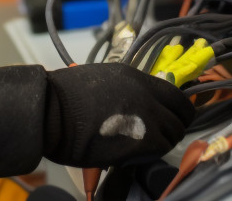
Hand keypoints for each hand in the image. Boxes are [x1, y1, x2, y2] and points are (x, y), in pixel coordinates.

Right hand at [0, 63, 194, 183]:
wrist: (51, 110)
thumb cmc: (65, 96)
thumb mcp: (101, 80)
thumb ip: (126, 90)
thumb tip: (136, 103)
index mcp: (136, 78)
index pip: (177, 96)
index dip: (178, 111)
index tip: (172, 118)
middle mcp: (146, 95)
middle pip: (180, 118)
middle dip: (173, 128)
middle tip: (159, 135)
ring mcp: (145, 118)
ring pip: (171, 136)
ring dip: (161, 142)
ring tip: (141, 145)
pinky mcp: (139, 142)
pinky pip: (158, 150)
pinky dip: (150, 153)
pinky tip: (133, 153)